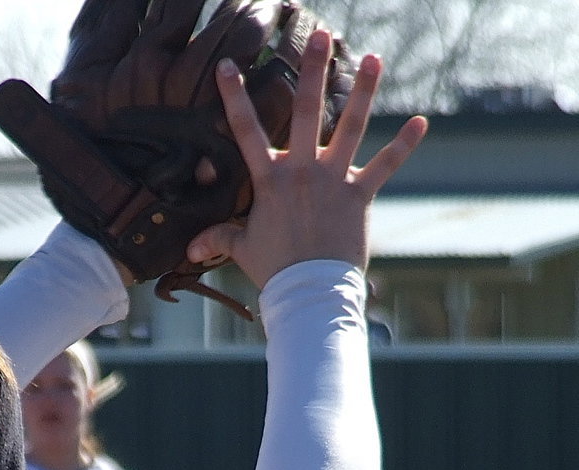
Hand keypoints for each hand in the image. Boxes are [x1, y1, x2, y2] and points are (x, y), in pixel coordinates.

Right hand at [185, 30, 427, 290]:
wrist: (307, 291)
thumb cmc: (273, 269)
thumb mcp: (241, 249)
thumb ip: (219, 237)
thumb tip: (189, 248)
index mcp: (270, 180)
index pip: (245, 132)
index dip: (233, 97)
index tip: (225, 66)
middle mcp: (302, 172)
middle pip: (306, 112)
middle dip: (312, 71)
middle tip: (321, 35)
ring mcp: (334, 181)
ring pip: (351, 127)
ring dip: (365, 90)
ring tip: (375, 57)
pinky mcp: (359, 196)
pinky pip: (386, 166)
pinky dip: (405, 145)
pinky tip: (422, 122)